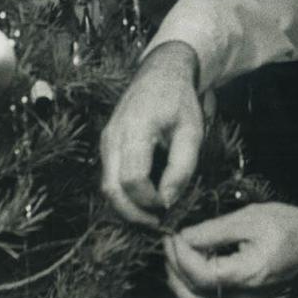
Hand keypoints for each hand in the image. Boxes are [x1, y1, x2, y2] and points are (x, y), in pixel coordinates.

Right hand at [99, 42, 203, 226]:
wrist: (160, 73)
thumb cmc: (179, 101)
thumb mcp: (192, 132)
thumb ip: (181, 168)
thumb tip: (167, 202)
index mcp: (135, 130)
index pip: (132, 180)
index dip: (149, 201)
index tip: (169, 205)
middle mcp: (112, 136)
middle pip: (111, 189)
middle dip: (133, 214)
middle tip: (158, 223)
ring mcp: (105, 141)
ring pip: (107, 186)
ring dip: (127, 207)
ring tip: (154, 214)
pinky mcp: (106, 146)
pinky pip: (109, 177)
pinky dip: (124, 194)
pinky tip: (146, 199)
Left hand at [164, 203, 297, 297]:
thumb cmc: (291, 226)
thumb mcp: (252, 218)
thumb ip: (214, 230)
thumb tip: (183, 237)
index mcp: (249, 274)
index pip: (200, 274)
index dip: (180, 254)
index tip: (173, 233)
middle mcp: (246, 297)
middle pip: (195, 295)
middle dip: (175, 268)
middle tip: (169, 242)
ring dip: (180, 284)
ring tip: (175, 256)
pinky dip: (194, 290)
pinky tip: (192, 268)